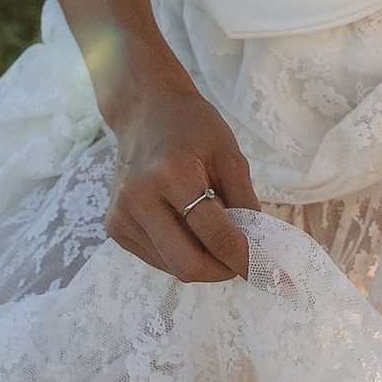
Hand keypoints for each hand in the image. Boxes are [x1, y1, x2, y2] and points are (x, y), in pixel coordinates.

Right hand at [106, 79, 257, 281]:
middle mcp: (139, 198)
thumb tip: (258, 250)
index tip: (266, 269)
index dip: (245, 258)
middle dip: (221, 269)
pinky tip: (185, 225)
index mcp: (171, 174)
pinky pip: (158, 260)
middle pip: (188, 266)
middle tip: (241, 258)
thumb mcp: (230, 155)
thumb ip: (246, 203)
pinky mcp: (115, 228)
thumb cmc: (192, 128)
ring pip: (173, 268)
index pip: (215, 235)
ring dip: (202, 261)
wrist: (144, 112)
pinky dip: (180, 253)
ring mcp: (121, 216)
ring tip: (210, 230)